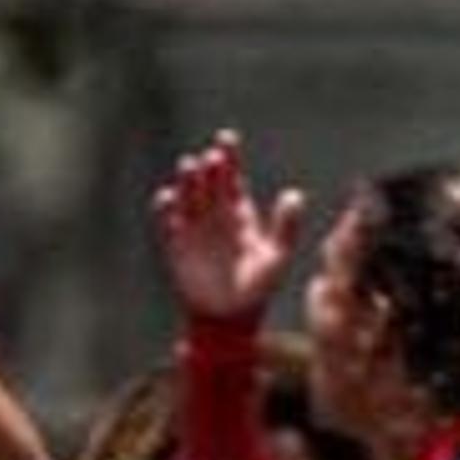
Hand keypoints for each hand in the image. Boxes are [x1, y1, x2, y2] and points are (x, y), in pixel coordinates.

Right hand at [151, 129, 306, 324]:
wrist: (230, 320)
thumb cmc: (257, 289)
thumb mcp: (277, 257)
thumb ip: (286, 227)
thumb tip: (294, 195)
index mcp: (240, 214)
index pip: (232, 178)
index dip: (229, 157)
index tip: (226, 138)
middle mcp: (215, 217)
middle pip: (208, 183)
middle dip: (208, 168)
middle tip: (211, 156)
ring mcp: (194, 231)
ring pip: (188, 197)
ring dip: (187, 182)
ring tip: (190, 166)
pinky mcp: (176, 248)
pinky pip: (168, 224)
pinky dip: (165, 209)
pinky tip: (167, 197)